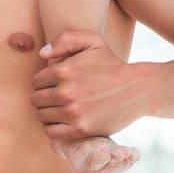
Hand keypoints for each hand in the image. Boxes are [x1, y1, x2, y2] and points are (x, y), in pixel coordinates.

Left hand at [31, 31, 155, 140]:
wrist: (138, 89)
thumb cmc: (112, 64)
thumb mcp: (92, 41)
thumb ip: (64, 40)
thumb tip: (42, 54)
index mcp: (62, 71)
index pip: (35, 82)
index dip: (43, 83)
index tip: (54, 85)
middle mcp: (65, 92)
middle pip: (36, 100)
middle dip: (43, 98)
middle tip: (56, 98)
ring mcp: (73, 112)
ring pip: (42, 116)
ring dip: (47, 113)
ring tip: (59, 109)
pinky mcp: (81, 129)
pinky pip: (52, 133)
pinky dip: (51, 129)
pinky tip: (60, 122)